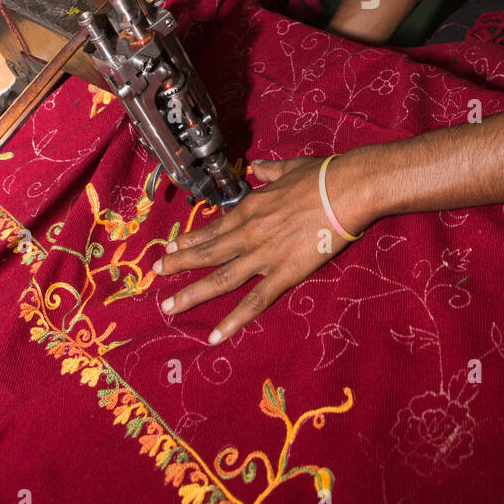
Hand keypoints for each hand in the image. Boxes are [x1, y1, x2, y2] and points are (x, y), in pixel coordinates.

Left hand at [153, 155, 369, 343]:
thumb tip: (258, 167)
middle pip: (208, 252)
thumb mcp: (289, 167)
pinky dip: (233, 320)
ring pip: (220, 278)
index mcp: (251, 207)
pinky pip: (254, 301)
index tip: (172, 246)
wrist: (347, 189)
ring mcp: (264, 255)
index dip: (192, 238)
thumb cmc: (322, 175)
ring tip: (168, 306)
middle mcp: (249, 232)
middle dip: (179, 263)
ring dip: (192, 293)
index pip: (214, 227)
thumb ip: (270, 171)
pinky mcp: (284, 273)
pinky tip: (214, 336)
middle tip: (156, 273)